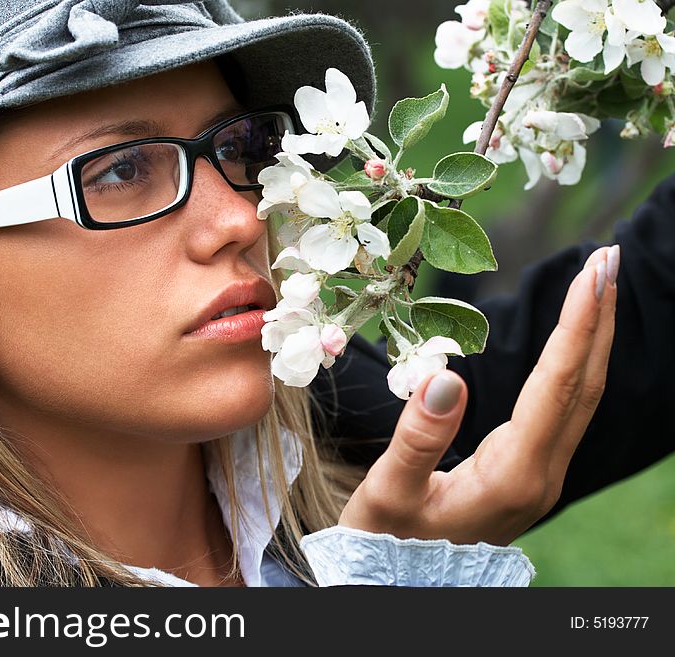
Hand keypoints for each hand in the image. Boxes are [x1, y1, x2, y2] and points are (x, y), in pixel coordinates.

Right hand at [338, 245, 618, 544]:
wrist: (402, 581)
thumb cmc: (388, 540)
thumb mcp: (389, 493)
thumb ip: (418, 440)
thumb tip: (446, 377)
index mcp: (513, 477)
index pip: (556, 390)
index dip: (576, 328)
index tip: (592, 273)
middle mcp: (541, 474)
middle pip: (583, 387)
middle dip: (598, 319)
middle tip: (606, 257)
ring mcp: (541, 473)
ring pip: (580, 396)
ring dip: (591, 336)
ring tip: (596, 283)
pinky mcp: (530, 469)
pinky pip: (565, 406)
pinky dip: (573, 361)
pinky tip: (571, 337)